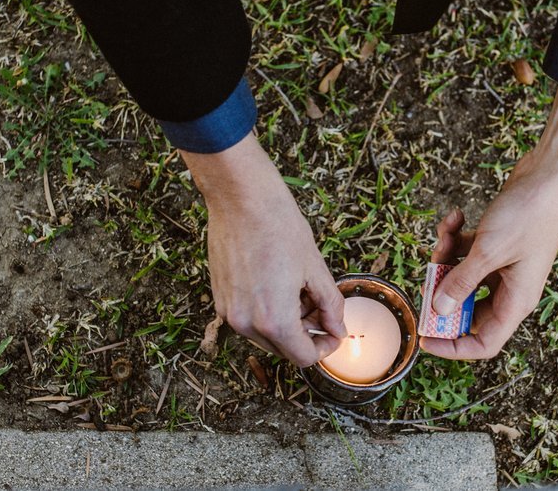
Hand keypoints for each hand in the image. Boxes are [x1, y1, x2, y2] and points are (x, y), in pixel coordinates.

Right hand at [179, 133, 346, 365]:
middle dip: (306, 334)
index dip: (324, 348)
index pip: (303, 358)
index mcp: (274, 321)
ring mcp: (229, 311)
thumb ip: (330, 305)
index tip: (334, 332)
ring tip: (299, 289)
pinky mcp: (220, 298)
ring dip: (286, 323)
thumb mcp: (315, 268)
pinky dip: (266, 311)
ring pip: (265, 335)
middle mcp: (246, 323)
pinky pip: (248, 318)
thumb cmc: (279, 227)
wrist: (241, 199)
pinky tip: (278, 283)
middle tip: (320, 307)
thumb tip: (337, 328)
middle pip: (283, 349)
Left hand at [421, 86, 557, 358]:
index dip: (452, 346)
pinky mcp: (497, 245)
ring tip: (446, 233)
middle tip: (428, 274)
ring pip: (462, 276)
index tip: (424, 339)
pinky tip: (456, 216)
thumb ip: (461, 283)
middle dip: (442, 291)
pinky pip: (466, 252)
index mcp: (516, 302)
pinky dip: (455, 237)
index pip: (483, 342)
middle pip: (467, 309)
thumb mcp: (488, 252)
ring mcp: (503, 266)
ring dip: (446, 257)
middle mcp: (511, 289)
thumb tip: (438, 310)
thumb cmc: (530, 215)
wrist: (551, 175)